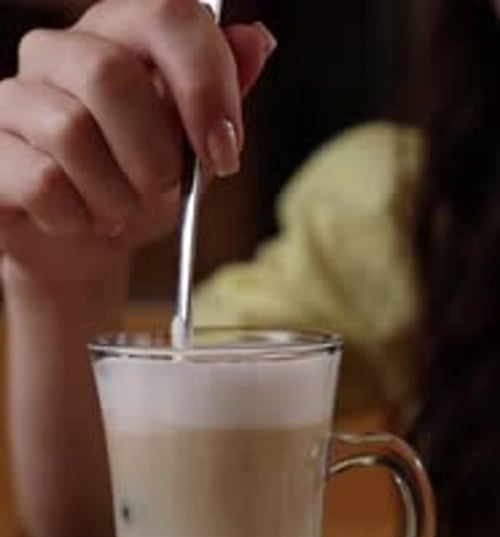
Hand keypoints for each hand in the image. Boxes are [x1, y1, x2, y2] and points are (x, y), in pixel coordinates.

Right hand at [0, 0, 273, 282]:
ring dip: (114, 195)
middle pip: (109, 74)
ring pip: (70, 131)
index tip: (223, 152)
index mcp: (118, 35)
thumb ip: (221, 95)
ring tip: (117, 212)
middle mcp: (58, 52)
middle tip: (160, 190)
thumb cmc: (135, 187)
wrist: (81, 245)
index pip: (166, 13)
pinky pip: (41, 181)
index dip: (204, 83)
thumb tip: (256, 41)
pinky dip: (76, 217)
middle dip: (152, 153)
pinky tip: (80, 221)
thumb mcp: (191, 148)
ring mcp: (14, 98)